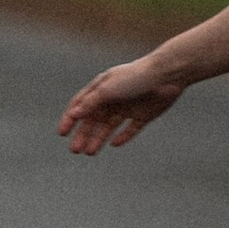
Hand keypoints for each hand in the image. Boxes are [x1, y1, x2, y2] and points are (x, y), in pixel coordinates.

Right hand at [58, 56, 183, 153]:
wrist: (167, 75)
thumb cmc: (135, 78)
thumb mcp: (108, 89)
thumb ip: (90, 102)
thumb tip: (74, 114)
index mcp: (102, 87)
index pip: (81, 104)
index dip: (70, 118)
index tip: (62, 133)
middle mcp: (114, 97)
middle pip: (94, 119)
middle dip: (83, 134)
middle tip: (75, 150)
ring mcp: (128, 106)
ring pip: (109, 126)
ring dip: (98, 138)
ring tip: (89, 152)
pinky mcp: (143, 114)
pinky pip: (130, 129)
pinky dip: (122, 137)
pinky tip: (114, 144)